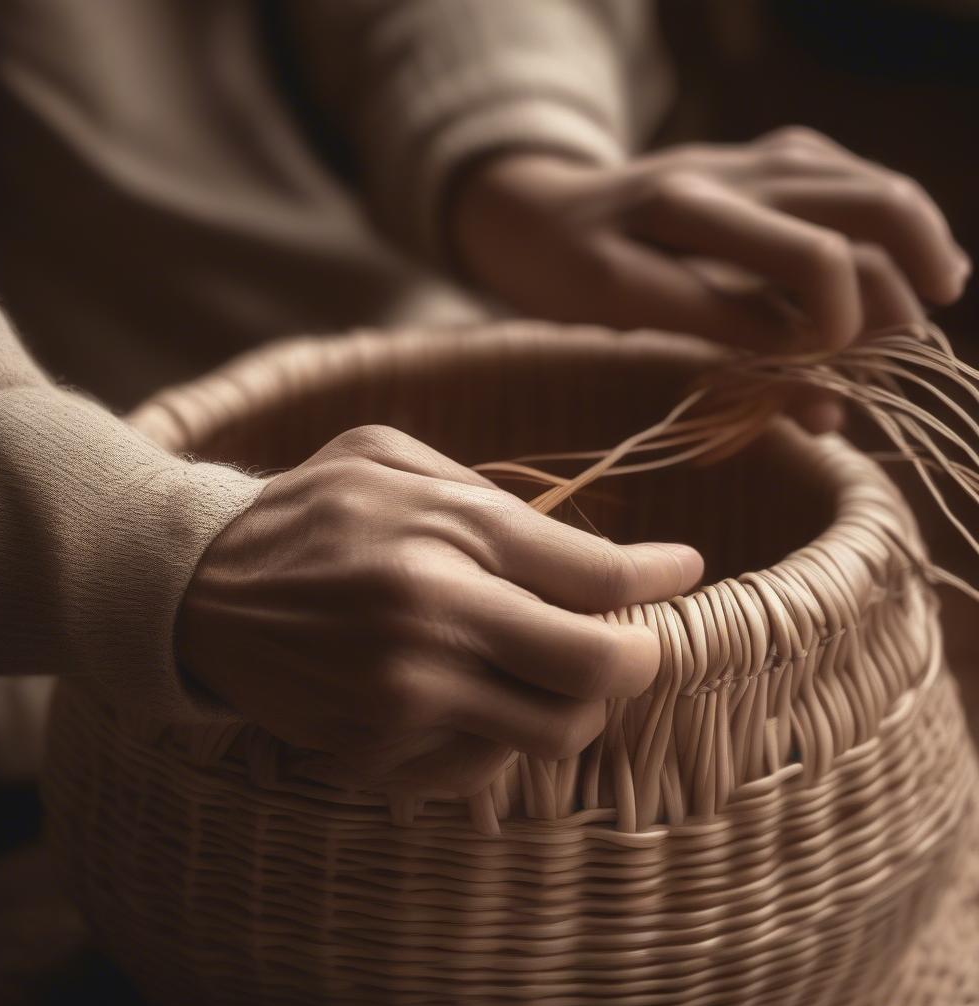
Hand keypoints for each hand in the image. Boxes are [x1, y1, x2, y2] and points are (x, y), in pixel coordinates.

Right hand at [176, 425, 702, 796]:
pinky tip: (475, 694)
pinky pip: (486, 765)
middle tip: (634, 638)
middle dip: (641, 654)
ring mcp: (404, 702)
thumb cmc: (310, 510)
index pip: (598, 575)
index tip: (682, 569)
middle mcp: (432, 626)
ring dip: (578, 701)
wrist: (200, 589)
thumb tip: (602, 546)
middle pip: (601, 669)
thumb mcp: (391, 458)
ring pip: (557, 731)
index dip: (660, 576)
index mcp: (443, 538)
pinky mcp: (375, 754)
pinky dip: (504, 732)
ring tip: (554, 666)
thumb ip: (495, 496)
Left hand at [449, 126, 970, 429]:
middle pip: (859, 208)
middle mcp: (727, 171)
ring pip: (858, 184)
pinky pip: (832, 172)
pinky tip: (893, 244)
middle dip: (900, 280)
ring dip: (909, 238)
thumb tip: (816, 390)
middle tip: (911, 343)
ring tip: (940, 286)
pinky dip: (874, 210)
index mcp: (687, 211)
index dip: (842, 328)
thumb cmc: (559, 268)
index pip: (813, 258)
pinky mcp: (747, 158)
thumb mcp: (620, 309)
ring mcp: (742, 157)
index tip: (834, 381)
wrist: (526, 206)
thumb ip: (717, 336)